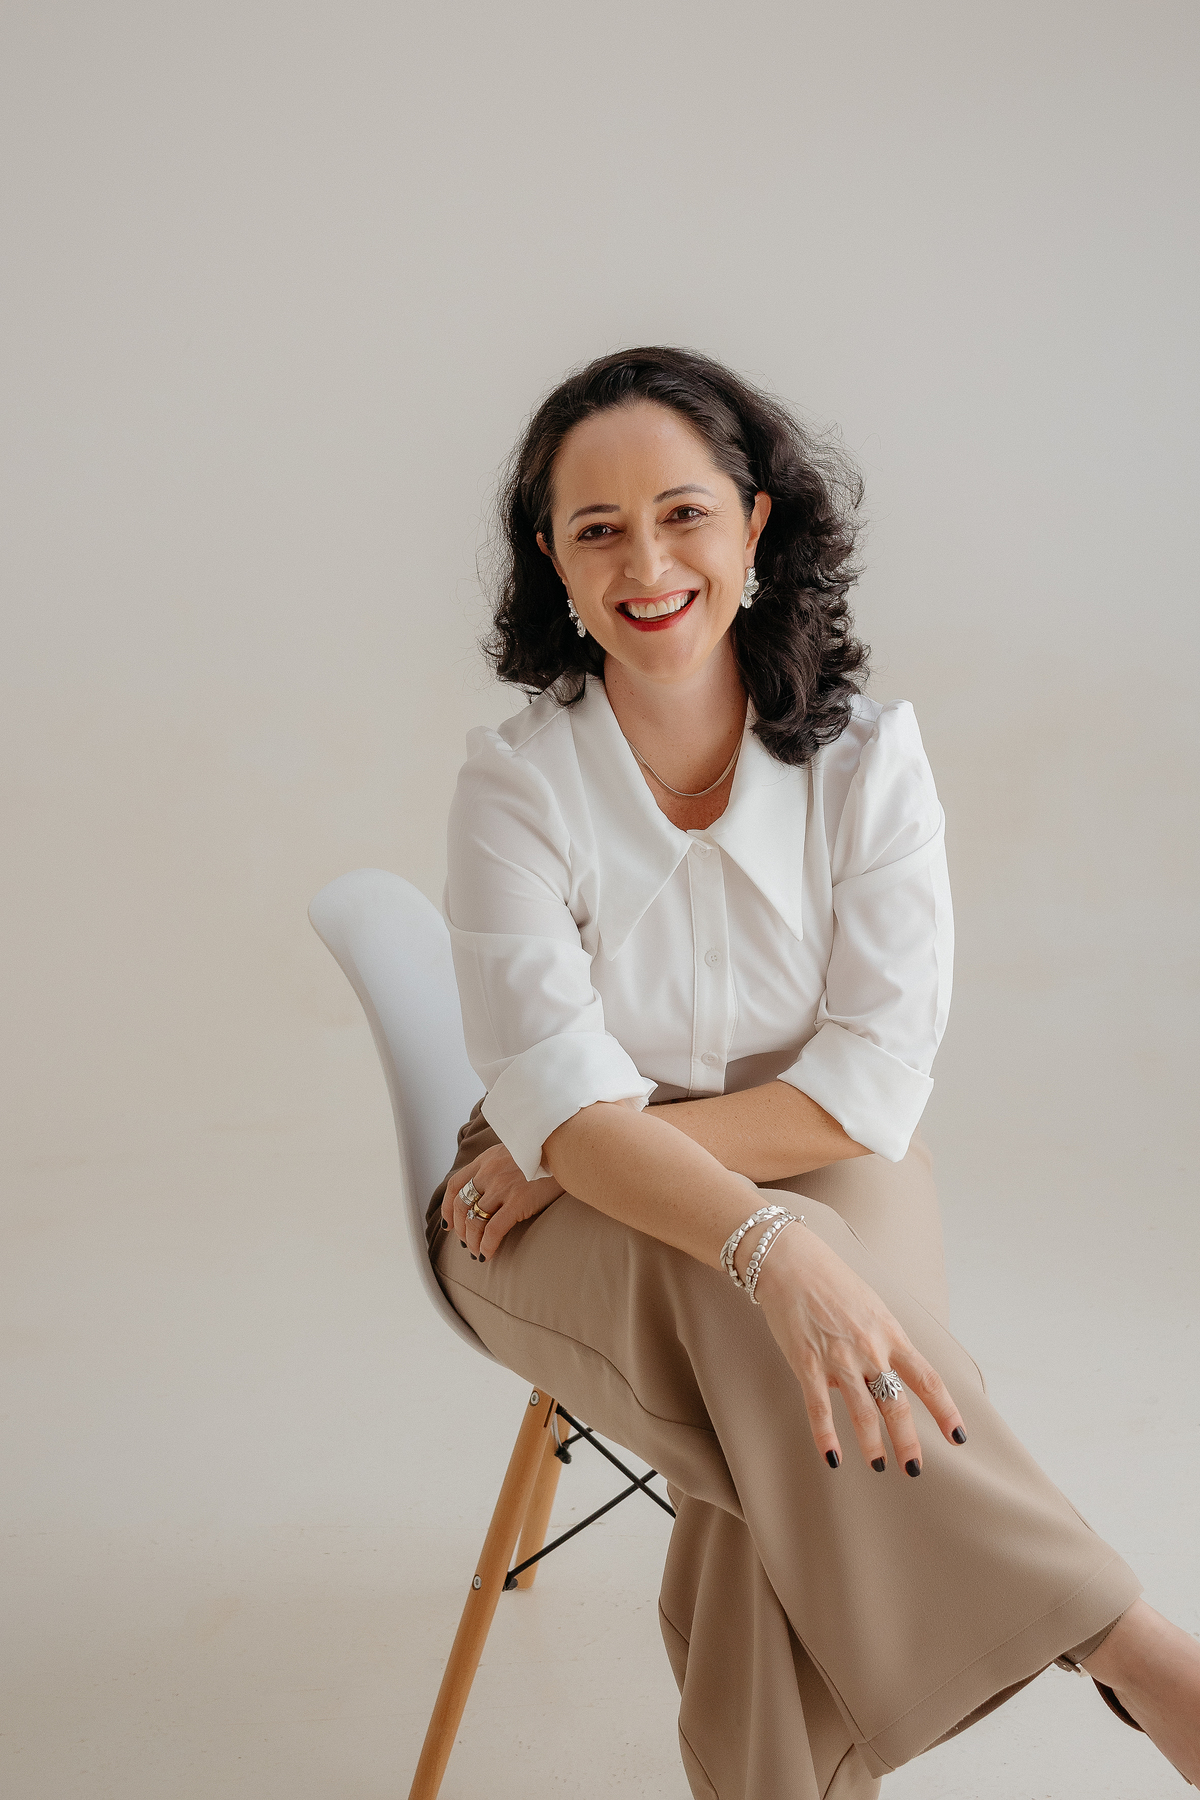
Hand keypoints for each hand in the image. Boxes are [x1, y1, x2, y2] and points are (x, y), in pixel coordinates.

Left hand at [442, 1142, 563, 1261]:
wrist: (568, 1148)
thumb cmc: (549, 1152)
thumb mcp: (517, 1149)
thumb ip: (502, 1164)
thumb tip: (497, 1184)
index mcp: (487, 1159)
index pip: (455, 1184)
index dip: (448, 1206)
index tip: (449, 1222)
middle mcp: (490, 1171)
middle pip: (461, 1204)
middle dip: (459, 1228)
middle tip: (465, 1242)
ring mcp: (502, 1186)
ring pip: (474, 1220)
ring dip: (471, 1240)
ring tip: (476, 1252)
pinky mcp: (517, 1201)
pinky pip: (492, 1230)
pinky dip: (486, 1246)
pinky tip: (488, 1255)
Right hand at [751, 1223, 966, 1473]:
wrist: (791, 1261)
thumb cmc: (833, 1281)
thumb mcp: (872, 1306)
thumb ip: (884, 1340)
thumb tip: (889, 1372)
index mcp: (891, 1333)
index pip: (927, 1380)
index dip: (945, 1411)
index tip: (958, 1437)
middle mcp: (870, 1349)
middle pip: (897, 1405)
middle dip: (908, 1442)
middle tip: (914, 1469)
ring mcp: (838, 1358)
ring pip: (863, 1413)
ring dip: (873, 1445)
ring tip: (879, 1466)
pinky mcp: (807, 1363)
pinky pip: (819, 1408)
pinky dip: (826, 1436)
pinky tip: (833, 1458)